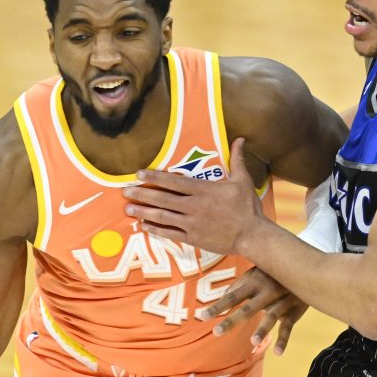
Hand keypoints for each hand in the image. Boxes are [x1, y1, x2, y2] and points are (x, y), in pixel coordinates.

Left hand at [125, 138, 265, 254]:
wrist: (251, 236)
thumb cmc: (247, 207)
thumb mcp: (243, 180)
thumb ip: (237, 159)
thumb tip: (240, 139)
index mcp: (203, 190)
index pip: (173, 181)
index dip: (154, 177)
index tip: (138, 174)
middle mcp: (193, 206)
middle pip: (162, 198)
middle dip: (141, 194)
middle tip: (124, 191)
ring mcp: (191, 223)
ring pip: (162, 216)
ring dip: (143, 212)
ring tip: (128, 208)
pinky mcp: (193, 238)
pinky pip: (170, 233)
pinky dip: (155, 230)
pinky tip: (144, 226)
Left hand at [199, 268, 307, 355]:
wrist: (304, 265)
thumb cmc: (272, 272)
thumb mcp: (255, 274)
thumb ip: (240, 287)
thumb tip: (222, 298)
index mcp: (254, 282)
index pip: (232, 296)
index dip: (218, 306)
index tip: (202, 316)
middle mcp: (267, 292)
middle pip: (247, 308)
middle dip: (232, 320)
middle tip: (216, 332)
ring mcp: (281, 301)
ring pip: (271, 317)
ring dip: (263, 329)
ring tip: (253, 342)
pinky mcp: (294, 311)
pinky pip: (288, 327)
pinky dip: (284, 340)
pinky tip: (277, 353)